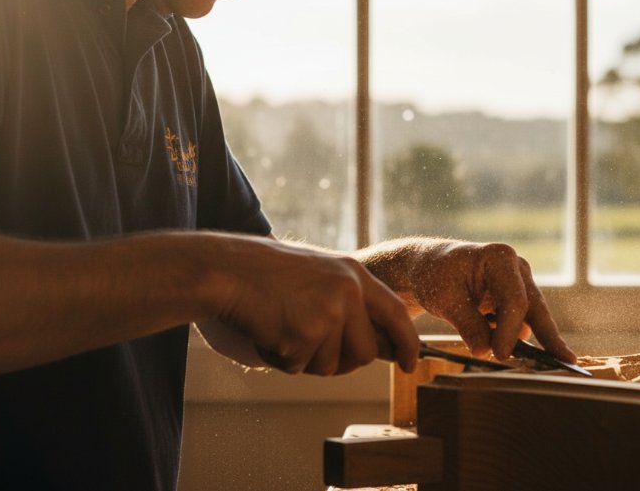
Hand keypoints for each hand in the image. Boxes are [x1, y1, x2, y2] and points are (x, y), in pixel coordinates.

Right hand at [206, 237, 418, 376]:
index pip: (396, 314)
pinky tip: (268, 330)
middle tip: (308, 343)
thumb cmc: (267, 275)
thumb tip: (381, 346)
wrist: (228, 271)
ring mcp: (328, 314)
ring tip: (283, 327)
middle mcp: (348, 292)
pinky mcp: (305, 335)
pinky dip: (281, 358)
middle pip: (365, 353)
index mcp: (355, 275)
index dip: (408, 343)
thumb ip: (351, 304)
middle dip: (340, 360)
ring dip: (305, 359)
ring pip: (331, 367)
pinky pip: (299, 368)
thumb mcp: (321, 276)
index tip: (412, 363)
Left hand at [369, 239, 576, 362]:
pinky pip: (522, 322)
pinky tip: (512, 354)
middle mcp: (516, 268)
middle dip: (549, 336)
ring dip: (533, 341)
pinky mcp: (515, 298)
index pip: (514, 300)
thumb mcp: (444, 299)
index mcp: (499, 258)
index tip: (501, 355)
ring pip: (532, 316)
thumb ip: (467, 324)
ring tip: (543, 366)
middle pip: (535, 306)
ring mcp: (519, 283)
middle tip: (567, 362)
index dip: (509, 331)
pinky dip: (518, 339)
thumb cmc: (435, 275)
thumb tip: (485, 352)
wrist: (430, 267)